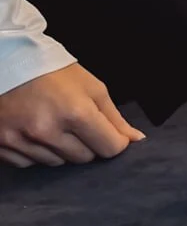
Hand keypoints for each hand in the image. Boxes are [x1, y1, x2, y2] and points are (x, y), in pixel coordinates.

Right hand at [0, 64, 144, 166]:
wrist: (8, 63)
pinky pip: (29, 163)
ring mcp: (21, 140)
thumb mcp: (91, 87)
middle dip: (87, 144)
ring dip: (61, 149)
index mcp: (75, 112)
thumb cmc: (54, 72)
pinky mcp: (0, 145)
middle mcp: (47, 130)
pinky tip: (33, 131)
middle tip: (77, 124)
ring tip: (53, 124)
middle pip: (84, 158)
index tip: (112, 135)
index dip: (115, 142)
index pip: (109, 148)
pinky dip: (36, 151)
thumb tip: (135, 140)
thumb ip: (114, 117)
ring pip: (57, 162)